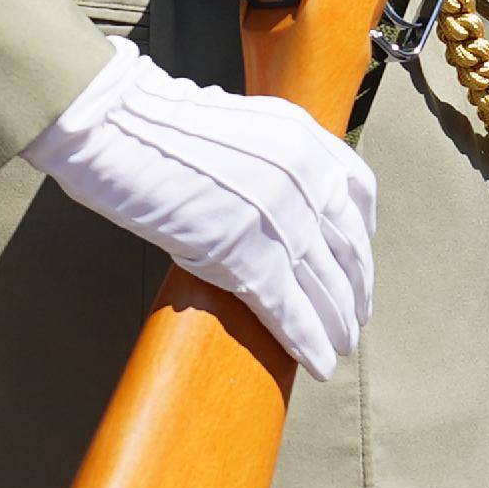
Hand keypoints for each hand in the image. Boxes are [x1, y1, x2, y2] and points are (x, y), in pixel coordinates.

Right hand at [21, 44, 379, 378]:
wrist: (124, 129)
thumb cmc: (163, 126)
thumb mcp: (243, 124)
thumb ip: (275, 157)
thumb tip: (281, 196)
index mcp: (307, 141)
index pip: (358, 194)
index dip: (363, 236)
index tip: (359, 258)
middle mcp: (307, 179)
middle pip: (348, 248)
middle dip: (355, 288)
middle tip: (356, 315)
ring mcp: (282, 219)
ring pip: (326, 287)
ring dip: (338, 323)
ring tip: (342, 345)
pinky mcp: (249, 257)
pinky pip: (291, 311)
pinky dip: (309, 341)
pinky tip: (321, 363)